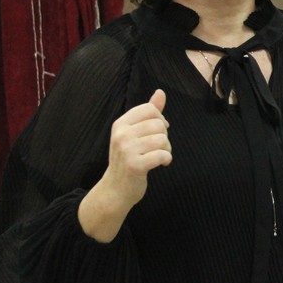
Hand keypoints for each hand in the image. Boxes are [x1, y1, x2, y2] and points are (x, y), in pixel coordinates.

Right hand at [100, 89, 171, 209]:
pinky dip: (166, 159)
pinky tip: (161, 164)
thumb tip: (160, 92)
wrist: (115, 189)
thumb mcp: (134, 133)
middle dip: (164, 136)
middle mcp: (121, 134)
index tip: (157, 131)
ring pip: (162, 139)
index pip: (149, 109)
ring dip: (166, 149)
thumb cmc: (128, 158)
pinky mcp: (134, 165)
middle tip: (158, 147)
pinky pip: (162, 155)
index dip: (160, 119)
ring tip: (158, 156)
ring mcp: (126, 150)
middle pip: (158, 124)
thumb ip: (149, 112)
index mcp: (121, 124)